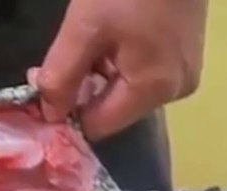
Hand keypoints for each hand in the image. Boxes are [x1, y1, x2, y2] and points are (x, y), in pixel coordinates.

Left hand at [29, 0, 208, 140]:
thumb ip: (60, 77)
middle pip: (113, 110)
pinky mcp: (186, 55)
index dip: (65, 114)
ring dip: (97, 75)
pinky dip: (118, 63)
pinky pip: (142, 74)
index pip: (99, 126)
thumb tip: (49, 116)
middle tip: (57, 59)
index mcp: (154, 89)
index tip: (40, 91)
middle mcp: (176, 91)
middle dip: (80, 91)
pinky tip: (108, 36)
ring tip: (87, 40)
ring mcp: (185, 72)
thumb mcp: (84, 29)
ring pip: (125, 92)